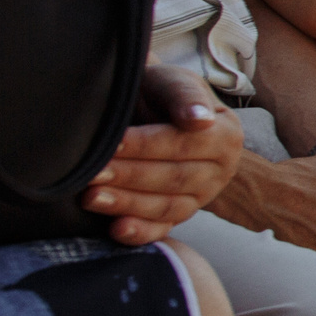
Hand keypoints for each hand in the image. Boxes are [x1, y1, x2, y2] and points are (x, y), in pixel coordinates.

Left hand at [85, 66, 245, 244]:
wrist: (151, 108)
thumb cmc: (161, 92)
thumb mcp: (174, 82)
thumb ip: (186, 96)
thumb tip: (200, 119)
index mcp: (225, 135)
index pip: (184, 144)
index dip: (146, 145)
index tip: (113, 143)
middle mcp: (220, 170)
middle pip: (173, 178)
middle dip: (129, 176)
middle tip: (91, 174)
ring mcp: (202, 196)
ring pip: (166, 206)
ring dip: (127, 204)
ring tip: (90, 198)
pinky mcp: (180, 215)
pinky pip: (162, 228)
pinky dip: (140, 232)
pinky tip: (115, 229)